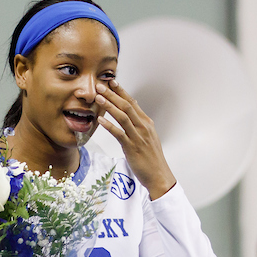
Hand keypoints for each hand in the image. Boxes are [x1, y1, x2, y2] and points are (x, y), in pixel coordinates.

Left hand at [95, 79, 176, 198]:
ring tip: (98, 97)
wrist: (158, 174)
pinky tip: (99, 120)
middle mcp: (143, 126)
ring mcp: (138, 136)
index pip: (132, 102)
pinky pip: (119, 134)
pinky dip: (109, 126)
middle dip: (113, 94)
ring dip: (109, 105)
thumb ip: (139, 124)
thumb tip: (132, 111)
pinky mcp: (132, 147)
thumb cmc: (150, 157)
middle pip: (127, 106)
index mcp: (146, 123)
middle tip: (101, 84)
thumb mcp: (147, 137)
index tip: (112, 82)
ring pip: (123, 116)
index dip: (121, 91)